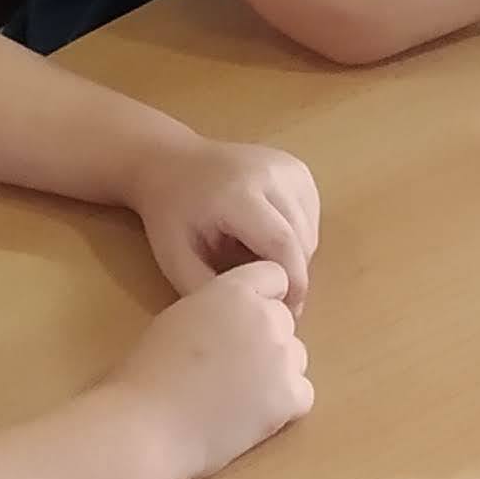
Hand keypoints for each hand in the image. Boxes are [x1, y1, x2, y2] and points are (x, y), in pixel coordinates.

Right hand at [113, 261, 312, 478]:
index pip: (274, 276)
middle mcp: (266, 316)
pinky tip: (251, 414)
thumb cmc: (149, 372)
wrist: (149, 425)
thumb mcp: (181, 317)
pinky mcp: (290, 397)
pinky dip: (284, 405)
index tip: (241, 321)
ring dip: (277, 370)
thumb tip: (234, 321)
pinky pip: (302, 393)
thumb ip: (216, 308)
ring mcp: (282, 357)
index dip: (261, 297)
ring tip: (239, 393)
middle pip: (284, 320)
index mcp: (235, 290)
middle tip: (232, 365)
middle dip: (265, 337)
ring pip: (296, 357)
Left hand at [129, 136, 320, 311]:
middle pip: (301, 239)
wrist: (171, 163)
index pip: (281, 242)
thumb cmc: (169, 216)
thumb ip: (210, 289)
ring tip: (257, 263)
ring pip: (310, 231)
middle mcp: (270, 172)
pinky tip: (265, 240)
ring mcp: (287, 167)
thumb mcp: (176, 259)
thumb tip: (253, 315)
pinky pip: (310, 218)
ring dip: (294, 258)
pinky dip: (297, 238)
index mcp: (237, 192)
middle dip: (292, 276)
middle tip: (268, 295)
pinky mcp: (298, 170)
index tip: (285, 313)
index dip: (291, 283)